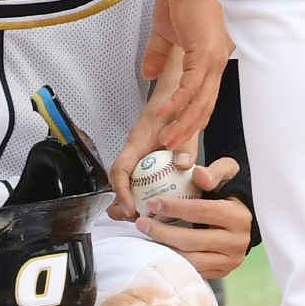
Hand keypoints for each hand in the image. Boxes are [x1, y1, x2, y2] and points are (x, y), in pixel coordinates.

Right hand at [109, 49, 197, 218]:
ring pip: (127, 179)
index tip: (130, 207)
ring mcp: (138, 152)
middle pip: (118, 179)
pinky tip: (155, 199)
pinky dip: (143, 189)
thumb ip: (186, 143)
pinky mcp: (146, 154)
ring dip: (132, 197)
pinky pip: (139, 175)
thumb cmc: (174, 100)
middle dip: (122, 201)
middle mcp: (134, 149)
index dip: (121, 191)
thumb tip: (184, 165)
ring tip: (141, 215)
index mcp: (138, 141)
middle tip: (135, 218)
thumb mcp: (183, 121)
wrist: (173, 87)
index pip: (119, 169)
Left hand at [134, 158, 251, 277]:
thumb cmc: (232, 191)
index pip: (201, 212)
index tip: (152, 203)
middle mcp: (236, 242)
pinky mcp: (222, 272)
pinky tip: (159, 248)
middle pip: (192, 240)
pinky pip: (194, 270)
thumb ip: (214, 172)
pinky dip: (174, 260)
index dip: (175, 208)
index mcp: (237, 217)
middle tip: (141, 222)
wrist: (249, 216)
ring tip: (146, 236)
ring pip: (191, 260)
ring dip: (164, 249)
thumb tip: (198, 174)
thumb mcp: (228, 174)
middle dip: (162, 232)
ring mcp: (230, 261)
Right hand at [140, 0, 231, 152]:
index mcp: (208, 61)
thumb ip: (158, 54)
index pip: (203, 98)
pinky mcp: (204, 53)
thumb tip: (149, 73)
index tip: (177, 137)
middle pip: (204, 108)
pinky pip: (191, 86)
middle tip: (171, 151)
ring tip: (166, 141)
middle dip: (187, 132)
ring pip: (199, 102)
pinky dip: (178, 103)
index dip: (191, 120)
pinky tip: (165, 114)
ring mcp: (212, 60)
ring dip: (182, 124)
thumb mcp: (166, 31)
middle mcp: (214, 64)